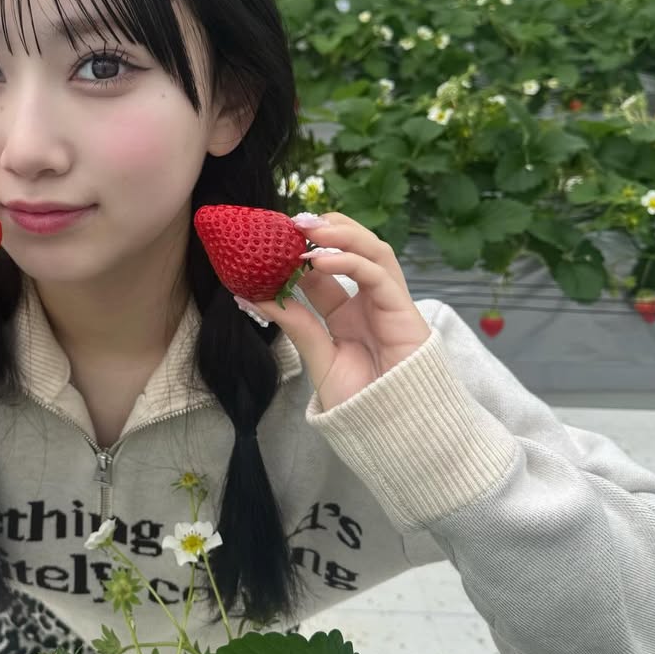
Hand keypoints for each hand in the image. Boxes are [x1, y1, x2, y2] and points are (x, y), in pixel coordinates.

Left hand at [239, 212, 431, 411]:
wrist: (392, 431)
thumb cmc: (360, 401)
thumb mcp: (318, 356)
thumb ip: (295, 323)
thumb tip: (250, 296)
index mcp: (346, 312)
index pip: (323, 268)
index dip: (300, 250)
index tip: (271, 238)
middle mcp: (368, 301)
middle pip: (354, 248)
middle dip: (325, 229)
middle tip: (291, 222)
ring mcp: (388, 303)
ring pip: (372, 250)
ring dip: (341, 234)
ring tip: (307, 229)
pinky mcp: (403, 310)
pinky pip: (378, 275)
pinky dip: (350, 261)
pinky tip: (319, 261)